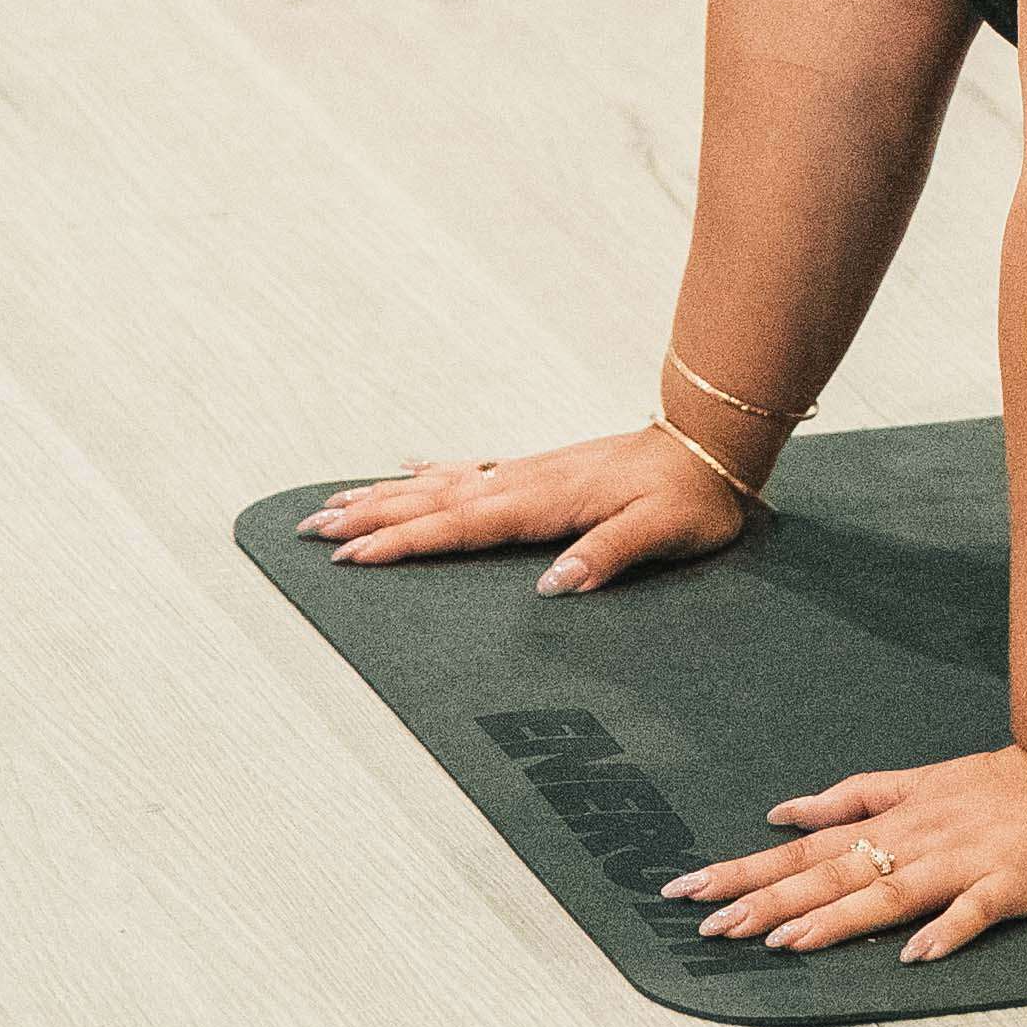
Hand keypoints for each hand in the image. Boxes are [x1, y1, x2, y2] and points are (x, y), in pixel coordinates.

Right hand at [303, 425, 753, 595]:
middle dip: (371, 517)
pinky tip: (408, 468)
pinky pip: (470, 468)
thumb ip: (609, 555)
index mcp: (548, 502)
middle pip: (434, 501)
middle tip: (311, 530)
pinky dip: (432, 471)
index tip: (354, 554)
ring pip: (442, 483)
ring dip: (387, 494)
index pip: (463, 525)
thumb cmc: (696, 494)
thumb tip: (550, 588)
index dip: (406, 541)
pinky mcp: (542, 469)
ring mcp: (531, 471)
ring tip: (335, 502)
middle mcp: (528, 482)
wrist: (714, 438)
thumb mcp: (665, 531)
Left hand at [672, 740, 1026, 968]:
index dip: (749, 869)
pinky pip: (975, 910)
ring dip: (835, 919)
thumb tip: (784, 811)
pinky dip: (946, 931)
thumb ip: (854, 797)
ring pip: (890, 892)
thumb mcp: (921, 780)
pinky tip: (915, 955)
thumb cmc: (1005, 785)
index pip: (807, 848)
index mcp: (896, 818)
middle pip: (831, 872)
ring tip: (782, 943)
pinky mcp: (1011, 884)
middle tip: (709, 925)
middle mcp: (918, 838)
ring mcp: (963, 861)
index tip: (691, 891)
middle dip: (766, 899)